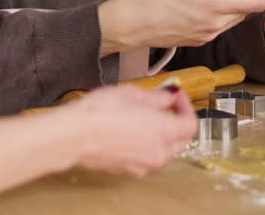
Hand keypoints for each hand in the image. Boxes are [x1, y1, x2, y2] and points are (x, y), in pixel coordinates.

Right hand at [63, 85, 196, 176]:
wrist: (73, 136)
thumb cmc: (99, 113)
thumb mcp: (132, 93)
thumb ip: (157, 97)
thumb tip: (168, 97)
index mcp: (165, 132)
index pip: (191, 124)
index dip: (187, 106)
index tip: (176, 96)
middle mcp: (158, 153)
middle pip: (181, 139)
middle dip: (176, 121)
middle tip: (164, 105)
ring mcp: (144, 165)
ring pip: (165, 150)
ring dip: (162, 134)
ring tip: (144, 117)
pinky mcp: (129, 171)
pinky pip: (147, 157)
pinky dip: (146, 145)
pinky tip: (130, 131)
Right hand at [100, 0, 264, 51]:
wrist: (132, 22)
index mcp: (218, 3)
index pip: (259, 1)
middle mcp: (217, 23)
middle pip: (249, 9)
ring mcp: (209, 34)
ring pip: (236, 17)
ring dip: (243, 2)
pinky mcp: (199, 39)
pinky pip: (222, 24)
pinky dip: (229, 10)